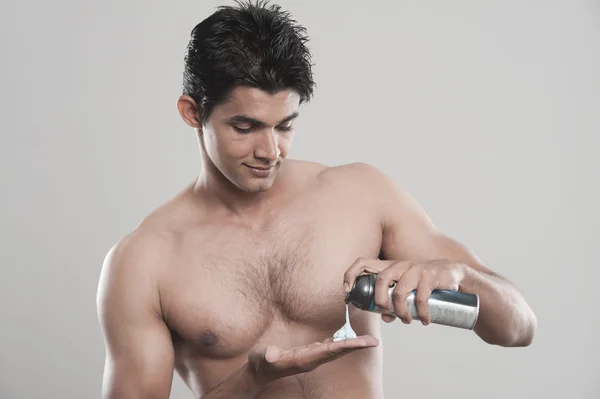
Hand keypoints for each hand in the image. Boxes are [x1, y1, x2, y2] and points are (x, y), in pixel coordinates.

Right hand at [247, 336, 378, 384]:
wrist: (260, 371)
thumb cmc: (261, 363)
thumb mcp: (261, 357)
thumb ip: (267, 355)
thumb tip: (271, 354)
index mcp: (304, 359)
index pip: (330, 351)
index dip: (347, 345)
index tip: (362, 343)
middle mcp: (312, 359)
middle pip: (339, 351)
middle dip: (357, 346)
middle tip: (374, 341)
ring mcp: (312, 357)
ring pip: (336, 350)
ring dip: (352, 344)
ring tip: (367, 340)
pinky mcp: (310, 354)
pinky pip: (330, 347)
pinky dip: (341, 342)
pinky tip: (348, 338)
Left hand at [343, 258, 467, 324]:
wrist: (453, 273)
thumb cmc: (424, 282)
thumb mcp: (406, 288)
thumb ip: (394, 301)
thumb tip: (386, 317)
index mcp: (389, 267)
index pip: (363, 263)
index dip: (351, 275)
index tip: (347, 291)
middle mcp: (400, 265)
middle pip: (380, 280)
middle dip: (379, 301)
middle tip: (387, 314)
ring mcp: (414, 269)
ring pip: (399, 292)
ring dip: (401, 311)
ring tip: (407, 320)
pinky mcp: (429, 275)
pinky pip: (420, 298)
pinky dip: (421, 313)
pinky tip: (425, 320)